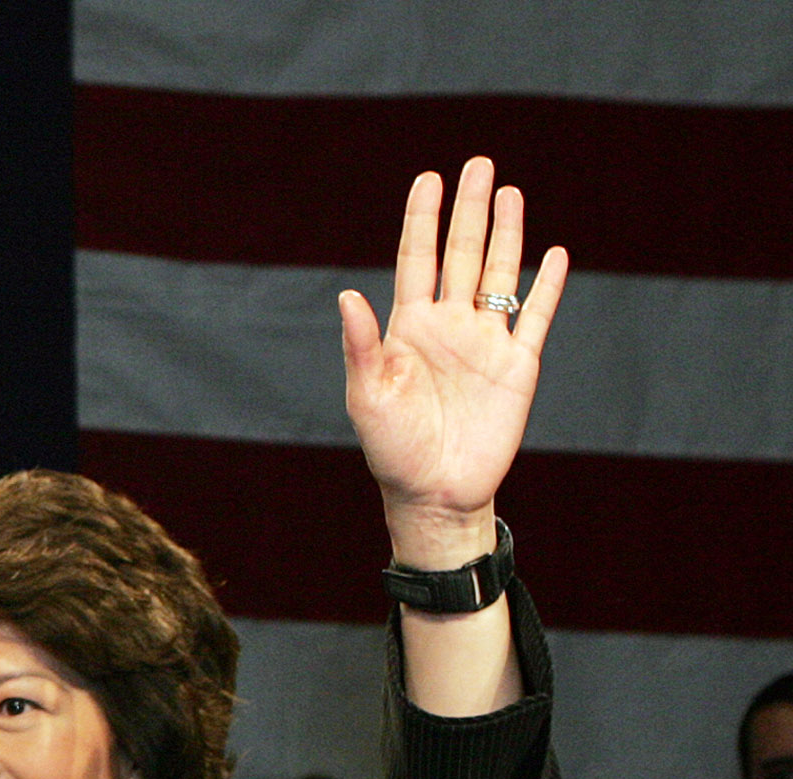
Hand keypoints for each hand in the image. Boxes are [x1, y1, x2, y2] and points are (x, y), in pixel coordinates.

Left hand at [338, 158, 567, 562]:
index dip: (422, 220)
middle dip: (469, 210)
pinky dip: (547, 285)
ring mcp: (485, 342)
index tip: (428, 179)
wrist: (434, 492)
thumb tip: (347, 294)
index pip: (417, 260)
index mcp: (408, 328)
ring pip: (499, 274)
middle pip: (462, 254)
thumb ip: (362, 344)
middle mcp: (449, 326)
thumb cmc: (391, 448)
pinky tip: (554, 253)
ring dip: (506, 234)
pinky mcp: (518, 365)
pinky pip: (535, 316)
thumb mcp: (368, 395)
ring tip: (510, 191)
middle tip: (478, 163)